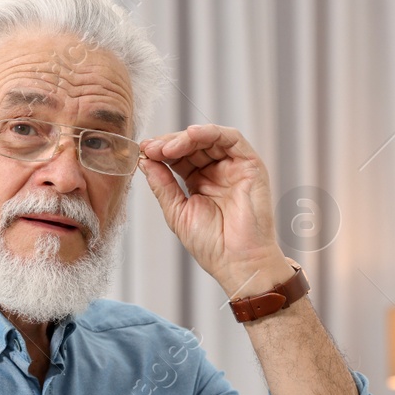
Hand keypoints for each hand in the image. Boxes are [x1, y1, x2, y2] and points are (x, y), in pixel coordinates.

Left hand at [139, 125, 294, 297]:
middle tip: (151, 148)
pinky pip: (232, 139)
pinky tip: (191, 135)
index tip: (143, 151)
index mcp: (200, 182)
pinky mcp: (251, 165)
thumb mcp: (177, 212)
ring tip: (166, 148)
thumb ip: (162, 185)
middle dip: (169, 143)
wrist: (238, 261)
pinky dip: (211, 133)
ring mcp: (234, 167)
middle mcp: (217, 172)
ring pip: (209, 138)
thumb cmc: (212, 245)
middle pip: (192, 145)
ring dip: (185, 138)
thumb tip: (145, 161)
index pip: (179, 157)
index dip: (160, 152)